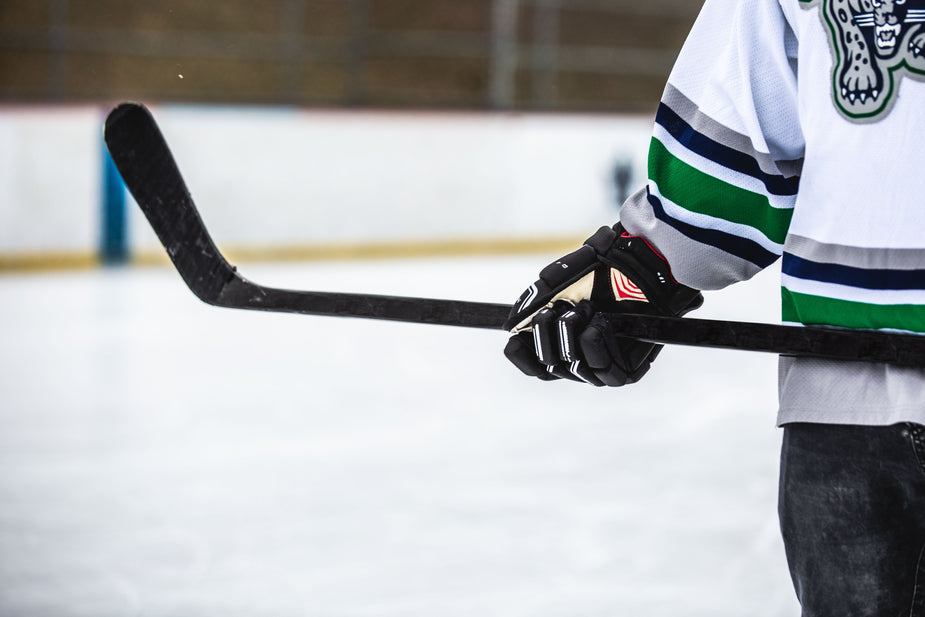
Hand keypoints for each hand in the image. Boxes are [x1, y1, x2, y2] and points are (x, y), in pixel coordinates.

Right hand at [502, 223, 702, 385]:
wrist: (640, 265)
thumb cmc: (601, 269)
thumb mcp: (556, 280)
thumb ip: (531, 303)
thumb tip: (509, 327)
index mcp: (559, 340)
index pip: (532, 364)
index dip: (521, 356)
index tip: (515, 338)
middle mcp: (578, 357)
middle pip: (548, 367)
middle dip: (547, 334)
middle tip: (558, 308)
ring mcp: (601, 365)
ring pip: (573, 369)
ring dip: (573, 334)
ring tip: (586, 308)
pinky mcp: (626, 370)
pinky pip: (601, 370)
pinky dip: (595, 344)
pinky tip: (599, 323)